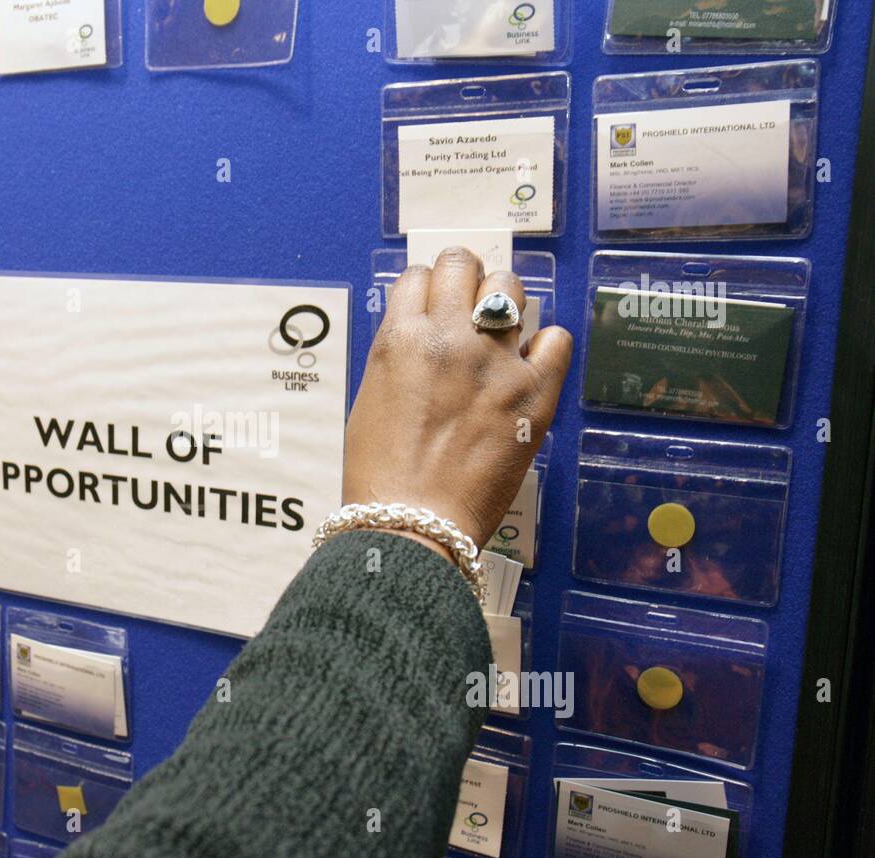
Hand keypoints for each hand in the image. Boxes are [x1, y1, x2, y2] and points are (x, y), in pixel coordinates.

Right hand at [344, 248, 572, 558]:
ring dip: (502, 304)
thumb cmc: (381, 474)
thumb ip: (398, 356)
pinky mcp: (534, 393)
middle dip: (465, 279)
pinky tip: (530, 365)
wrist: (413, 523)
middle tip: (468, 307)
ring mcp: (495, 362)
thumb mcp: (371, 399)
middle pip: (463, 264)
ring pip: (509, 288)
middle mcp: (448, 339)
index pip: (418, 276)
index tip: (433, 307)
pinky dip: (545, 346)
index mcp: (400, 339)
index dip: (427, 290)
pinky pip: (557, 338)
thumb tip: (423, 334)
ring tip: (499, 332)